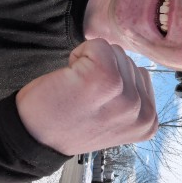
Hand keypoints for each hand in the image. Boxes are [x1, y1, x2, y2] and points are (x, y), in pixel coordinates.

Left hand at [16, 39, 157, 154]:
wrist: (34, 138)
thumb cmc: (70, 124)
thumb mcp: (116, 119)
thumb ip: (133, 97)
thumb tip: (138, 68)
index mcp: (147, 121)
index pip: (141, 74)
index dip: (115, 81)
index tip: (98, 104)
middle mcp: (141, 110)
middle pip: (130, 61)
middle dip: (105, 71)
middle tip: (85, 98)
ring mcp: (125, 94)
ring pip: (116, 51)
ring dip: (93, 63)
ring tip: (79, 89)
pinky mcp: (105, 77)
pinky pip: (99, 44)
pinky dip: (80, 53)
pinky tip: (71, 77)